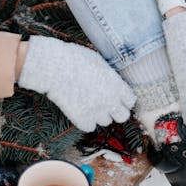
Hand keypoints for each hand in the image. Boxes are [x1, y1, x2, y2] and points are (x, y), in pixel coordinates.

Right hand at [18, 36, 135, 131]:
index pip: (131, 101)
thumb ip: (109, 75)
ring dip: (99, 115)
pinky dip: (85, 121)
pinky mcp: (82, 119)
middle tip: (105, 104)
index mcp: (117, 85)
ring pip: (105, 121)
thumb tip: (112, 80)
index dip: (123, 100)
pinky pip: (89, 127)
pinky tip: (78, 109)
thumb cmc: (74, 58)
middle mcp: (111, 100)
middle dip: (115, 111)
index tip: (117, 97)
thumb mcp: (98, 61)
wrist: (54, 67)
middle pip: (123, 116)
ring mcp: (97, 111)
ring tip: (87, 102)